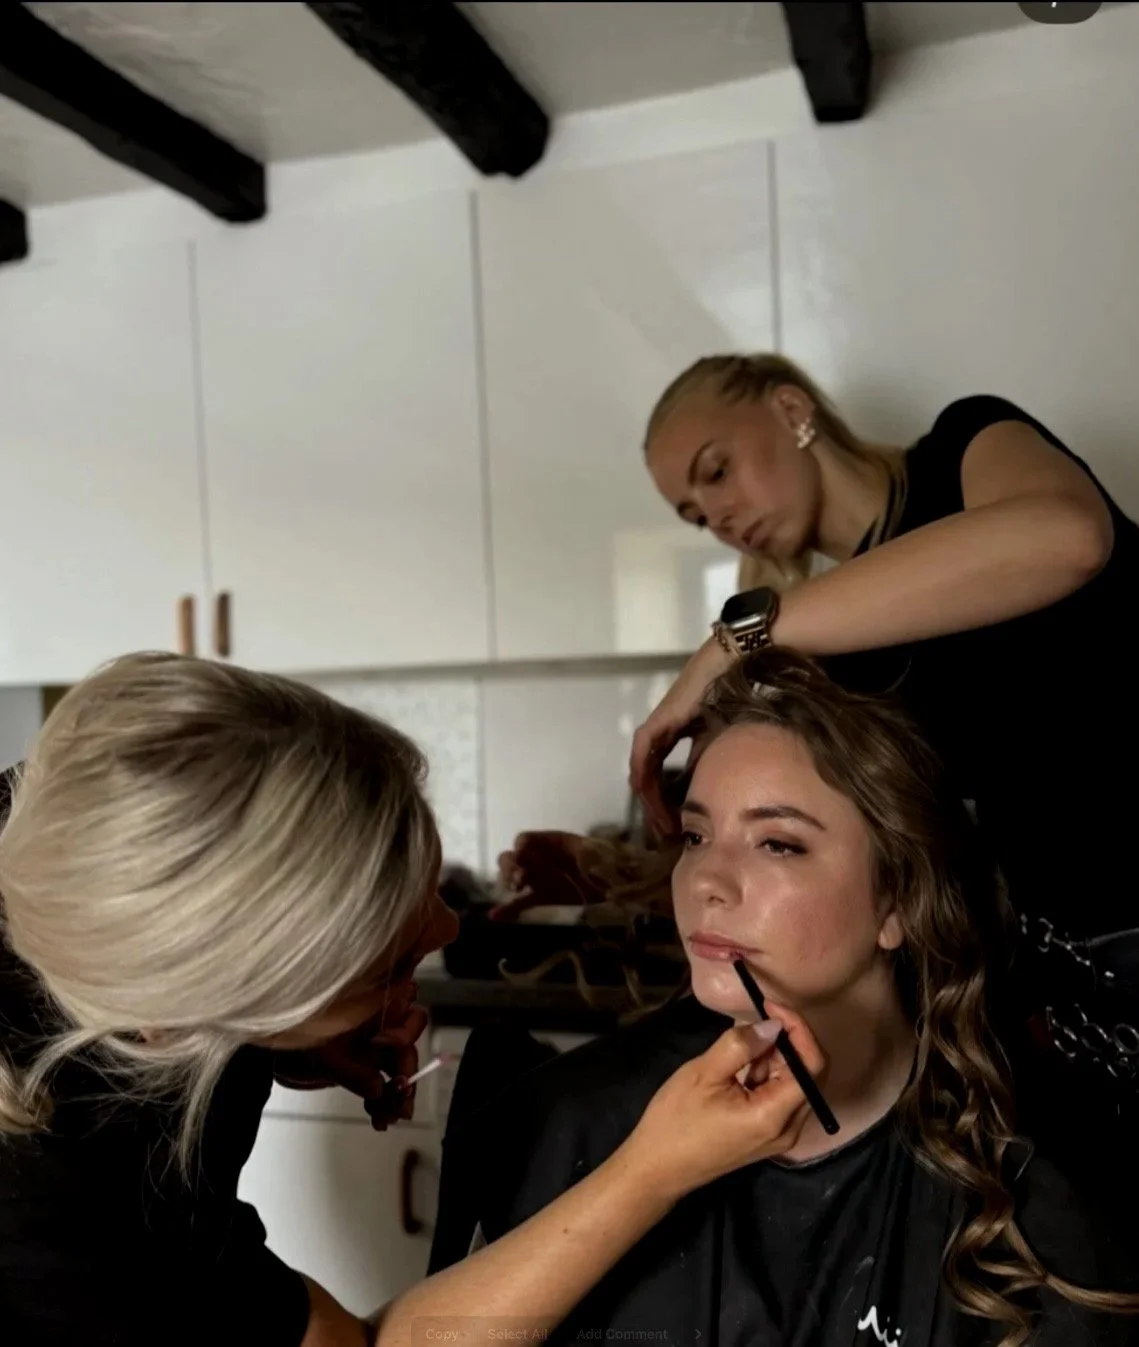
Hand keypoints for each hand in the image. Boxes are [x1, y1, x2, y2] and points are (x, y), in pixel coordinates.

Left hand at [272, 1005, 429, 1130]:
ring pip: (397, 1069)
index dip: (406, 1030)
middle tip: (400, 1100)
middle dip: (406, 1074)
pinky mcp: (364, 1067)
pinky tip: (378, 1121)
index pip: (403, 1012)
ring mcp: (372, 1047)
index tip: (391, 1049)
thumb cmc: (292, 1042)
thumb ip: (352, 1071)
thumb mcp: (321, 1057)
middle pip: (406, 1046)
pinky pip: (383, 1084)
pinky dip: (383, 1103)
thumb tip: (379, 1088)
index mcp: (370, 1009)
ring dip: (396, 1096)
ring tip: (386, 1119)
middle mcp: (377, 1025)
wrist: (270, 1057)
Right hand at [491, 830, 603, 920]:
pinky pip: (521, 903)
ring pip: (513, 878)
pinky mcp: (543, 898)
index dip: (521, 848)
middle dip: (511, 866)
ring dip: (507, 881)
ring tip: (516, 889)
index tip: (523, 858)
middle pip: (512, 858)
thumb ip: (572, 850)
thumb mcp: (593, 851)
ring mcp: (540, 879)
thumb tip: (561, 858)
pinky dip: (508, 909)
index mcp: (552, 842)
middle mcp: (541, 858)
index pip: (525, 840)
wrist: (622, 887)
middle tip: (520, 879)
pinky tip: (495, 915)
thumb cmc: (608, 864)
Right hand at [619, 1003, 824, 1200]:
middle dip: (787, 1041)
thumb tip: (773, 1026)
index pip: (812, 1065)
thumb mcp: (704, 1073)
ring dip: (775, 1057)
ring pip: (794, 1084)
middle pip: (809, 1075)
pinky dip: (766, 1074)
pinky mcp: (767, 1136)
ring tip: (740, 1046)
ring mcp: (779, 1136)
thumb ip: (741, 1046)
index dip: (798, 1030)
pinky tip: (739, 1067)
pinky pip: (779, 1096)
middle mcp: (788, 1129)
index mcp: (775, 1115)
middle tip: (757, 1019)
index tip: (771, 1007)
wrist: (656, 1168)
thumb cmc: (676, 1120)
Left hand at [629, 638, 733, 837]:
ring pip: (641, 775)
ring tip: (660, 825)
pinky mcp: (654, 726)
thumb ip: (700, 764)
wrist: (724, 670)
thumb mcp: (713, 743)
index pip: (659, 779)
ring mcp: (652, 732)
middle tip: (664, 835)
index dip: (664, 804)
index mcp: (667, 740)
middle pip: (646, 781)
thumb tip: (699, 793)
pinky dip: (644, 780)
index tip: (674, 826)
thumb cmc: (723, 701)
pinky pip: (642, 759)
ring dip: (649, 802)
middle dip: (654, 811)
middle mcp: (655, 738)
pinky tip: (650, 799)